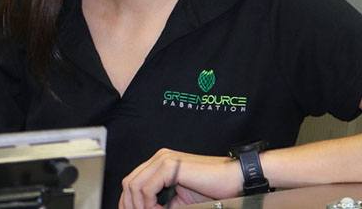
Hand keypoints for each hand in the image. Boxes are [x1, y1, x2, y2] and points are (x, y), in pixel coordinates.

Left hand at [119, 148, 240, 207]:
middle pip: (129, 183)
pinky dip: (147, 204)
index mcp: (161, 164)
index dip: (129, 203)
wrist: (233, 180)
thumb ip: (159, 206)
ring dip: (138, 206)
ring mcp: (164, 159)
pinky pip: (145, 188)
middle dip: (130, 205)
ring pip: (133, 185)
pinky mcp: (170, 164)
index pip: (132, 183)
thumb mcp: (179, 203)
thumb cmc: (212, 190)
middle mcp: (160, 158)